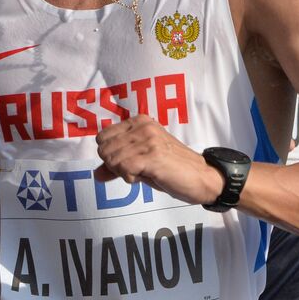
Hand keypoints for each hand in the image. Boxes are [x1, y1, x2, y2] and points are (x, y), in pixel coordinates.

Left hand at [93, 115, 220, 203]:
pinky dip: (131, 178)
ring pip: (112, 160)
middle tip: (138, 169)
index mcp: (139, 121)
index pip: (102, 137)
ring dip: (125, 173)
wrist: (202, 177)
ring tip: (146, 171)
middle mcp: (143, 126)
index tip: (130, 161)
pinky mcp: (152, 156)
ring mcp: (148, 140)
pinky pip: (123, 169)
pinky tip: (148, 176)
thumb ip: (117, 164)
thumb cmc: (171, 169)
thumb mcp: (141, 162)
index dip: (110, 155)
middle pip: (104, 150)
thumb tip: (96, 174)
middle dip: (115, 165)